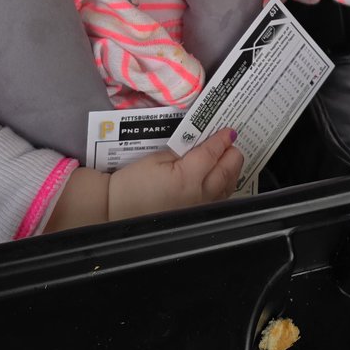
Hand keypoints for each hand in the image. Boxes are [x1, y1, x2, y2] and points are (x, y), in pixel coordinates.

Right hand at [107, 127, 242, 220]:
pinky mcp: (196, 218)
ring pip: (226, 188)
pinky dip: (224, 186)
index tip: (228, 131)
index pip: (212, 153)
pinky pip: (218, 200)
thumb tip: (201, 144)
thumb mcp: (156, 158)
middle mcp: (199, 196)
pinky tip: (222, 179)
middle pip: (226, 171)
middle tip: (232, 142)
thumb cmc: (131, 184)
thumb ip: (182, 151)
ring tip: (230, 157)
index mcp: (187, 178)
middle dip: (232, 154)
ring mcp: (200, 210)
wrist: (116, 210)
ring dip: (231, 171)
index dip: (221, 140)